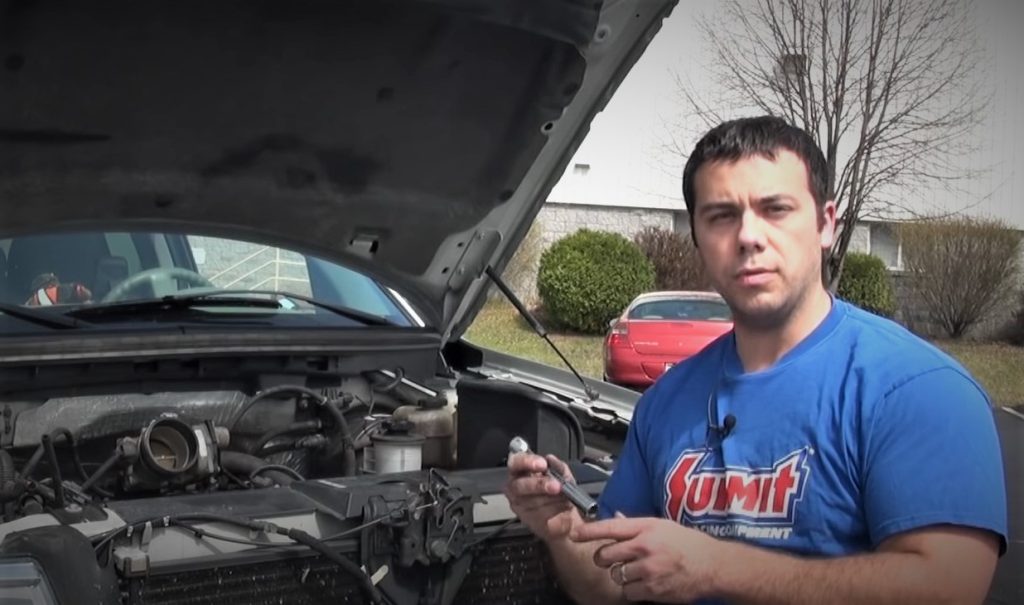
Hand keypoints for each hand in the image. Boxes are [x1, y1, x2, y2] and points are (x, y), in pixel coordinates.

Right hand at [503, 451, 581, 542]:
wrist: (566, 515)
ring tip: (563, 497)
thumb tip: (551, 459)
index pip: (515, 462)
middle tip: (556, 486)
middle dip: (539, 485)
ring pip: (531, 501)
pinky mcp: (526, 519)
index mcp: (521, 470)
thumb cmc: (559, 492)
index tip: (542, 464)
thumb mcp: (563, 474)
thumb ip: (557, 466)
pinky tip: (560, 508)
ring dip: (551, 499)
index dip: (527, 462)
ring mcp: (519, 504)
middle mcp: (516, 486)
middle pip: (520, 485)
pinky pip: (538, 514)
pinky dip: (552, 510)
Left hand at [570, 516, 720, 602]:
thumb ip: (637, 526)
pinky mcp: (653, 590)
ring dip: (622, 575)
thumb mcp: (662, 526)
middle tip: (612, 558)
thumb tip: (616, 520)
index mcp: (646, 528)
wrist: (712, 566)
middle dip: (604, 558)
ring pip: (616, 575)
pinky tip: (647, 583)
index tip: (574, 534)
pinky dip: (633, 590)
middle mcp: (644, 547)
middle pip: (605, 555)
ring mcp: (648, 570)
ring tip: (639, 571)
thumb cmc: (688, 543)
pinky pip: (628, 592)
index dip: (589, 531)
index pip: (610, 527)